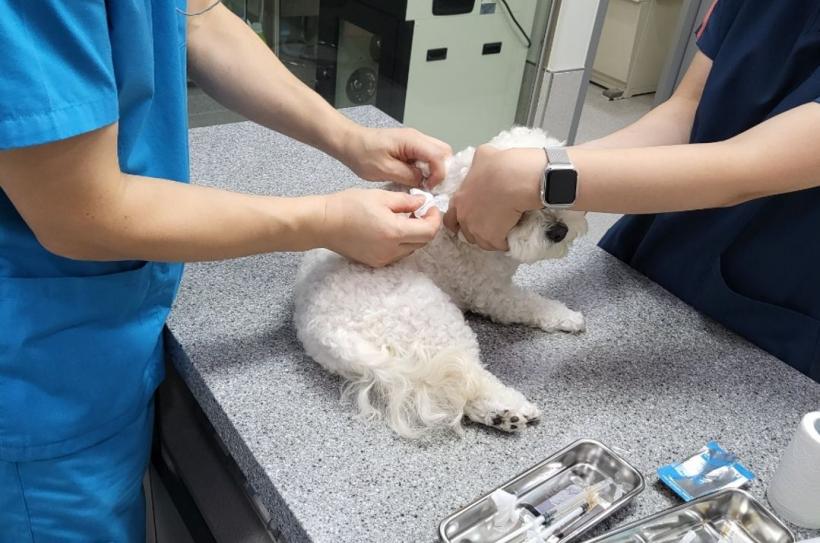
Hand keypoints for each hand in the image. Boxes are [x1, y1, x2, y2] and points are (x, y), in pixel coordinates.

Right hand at [318, 188, 441, 266]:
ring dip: (414, 235)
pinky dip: (402, 243)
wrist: (323, 223)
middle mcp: (391, 250)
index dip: (434, 219)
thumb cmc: (348, 205)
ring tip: (404, 219)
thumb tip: (423, 203)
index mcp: (395, 232)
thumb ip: (406, 201)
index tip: (430, 207)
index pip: (429, 231)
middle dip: (426, 226)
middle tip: (419, 211)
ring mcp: (383, 259)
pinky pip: (398, 254)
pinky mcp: (375, 262)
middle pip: (423, 243)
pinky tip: (392, 229)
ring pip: (411, 249)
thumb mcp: (380, 196)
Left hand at [341, 126, 451, 186]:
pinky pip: (427, 156)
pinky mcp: (410, 146)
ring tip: (423, 183)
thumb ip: (409, 176)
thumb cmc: (363, 154)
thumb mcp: (385, 170)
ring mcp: (414, 140)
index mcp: (412, 141)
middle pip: (444, 152)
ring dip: (435, 169)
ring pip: (438, 153)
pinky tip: (417, 178)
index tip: (429, 188)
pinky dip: (427, 167)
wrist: (349, 142)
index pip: (440, 156)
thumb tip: (424, 181)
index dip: (439, 174)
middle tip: (430, 186)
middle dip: (442, 171)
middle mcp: (417, 137)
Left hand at [443, 145, 543, 250]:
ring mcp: (476, 229)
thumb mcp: (485, 154)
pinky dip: (505, 242)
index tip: (474, 218)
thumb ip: (479, 163)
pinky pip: (498, 245)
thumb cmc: (502, 164)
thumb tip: (484, 159)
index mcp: (460, 197)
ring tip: (505, 229)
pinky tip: (513, 233)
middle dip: (476, 231)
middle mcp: (464, 215)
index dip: (461, 219)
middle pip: (466, 233)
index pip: (451, 217)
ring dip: (492, 238)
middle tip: (492, 226)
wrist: (517, 179)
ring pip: (482, 241)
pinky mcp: (492, 238)